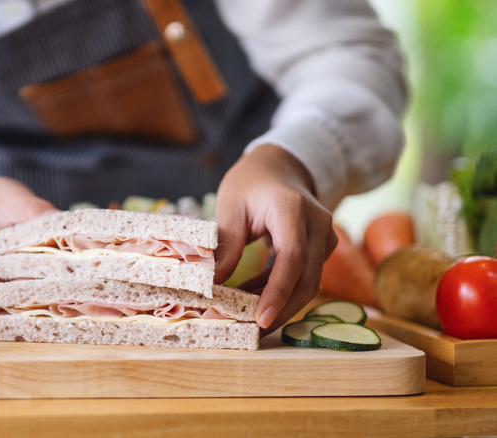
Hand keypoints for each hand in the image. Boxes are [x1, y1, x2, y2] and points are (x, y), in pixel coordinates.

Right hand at [0, 177, 56, 317]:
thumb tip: (62, 223)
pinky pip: (14, 311)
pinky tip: (60, 304)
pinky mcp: (2, 295)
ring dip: (31, 313)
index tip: (34, 284)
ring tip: (62, 305)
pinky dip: (35, 309)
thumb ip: (37, 212)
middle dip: (23, 309)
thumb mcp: (15, 201)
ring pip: (4, 316)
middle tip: (57, 299)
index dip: (5, 295)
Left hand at [214, 145, 337, 332]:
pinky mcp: (322, 249)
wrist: (279, 168)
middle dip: (280, 309)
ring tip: (244, 314)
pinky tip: (252, 298)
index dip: (278, 292)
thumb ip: (227, 244)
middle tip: (249, 330)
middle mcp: (317, 224)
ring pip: (308, 283)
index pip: (292, 257)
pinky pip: (304, 277)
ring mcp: (324, 237)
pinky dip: (279, 292)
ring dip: (277, 302)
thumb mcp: (230, 207)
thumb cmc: (250, 184)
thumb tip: (214, 283)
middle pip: (307, 279)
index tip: (261, 319)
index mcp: (292, 209)